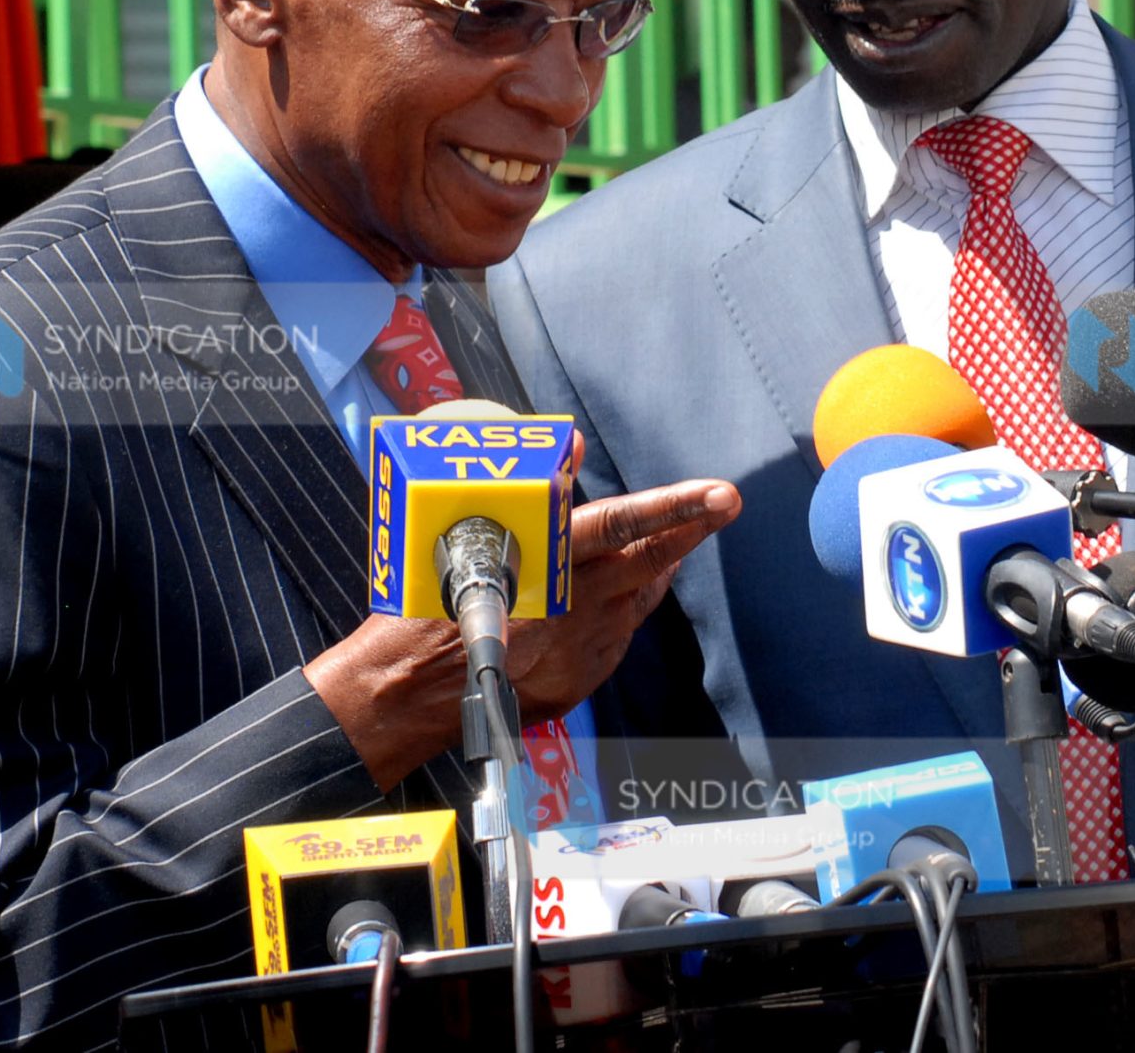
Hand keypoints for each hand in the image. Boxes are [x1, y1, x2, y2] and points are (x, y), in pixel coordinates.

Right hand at [305, 480, 739, 787]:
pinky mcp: (580, 678)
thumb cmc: (431, 602)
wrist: (409, 691)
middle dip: (690, 529)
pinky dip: (618, 610)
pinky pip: (614, 635)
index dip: (675, 508)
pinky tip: (604, 599)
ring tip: (663, 543)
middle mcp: (574, 606)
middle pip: (648, 562)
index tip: (720, 494)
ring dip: (653, 568)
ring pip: (637, 598)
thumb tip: (574, 443)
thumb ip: (535, 494)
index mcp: (545, 565)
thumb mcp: (471, 536)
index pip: (623, 526)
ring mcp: (582, 648)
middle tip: (725, 502)